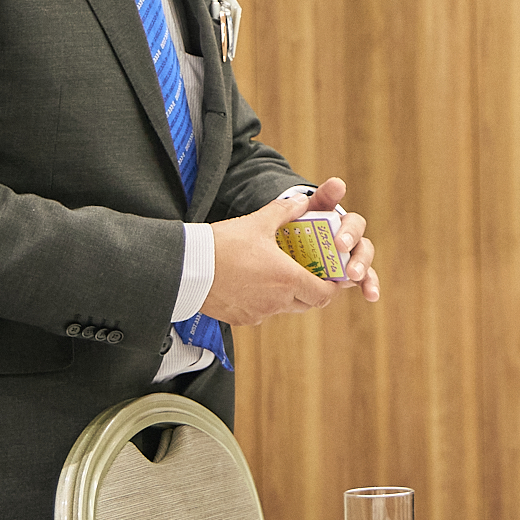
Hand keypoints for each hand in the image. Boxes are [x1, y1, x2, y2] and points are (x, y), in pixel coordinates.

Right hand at [205, 178, 379, 324]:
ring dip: (287, 295)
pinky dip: (264, 301)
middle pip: (307, 303)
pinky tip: (252, 283)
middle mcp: (277, 301)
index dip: (332, 287)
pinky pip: (261, 313)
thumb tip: (303, 200)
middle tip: (308, 272)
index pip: (325, 293)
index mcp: (288, 279)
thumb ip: (284, 211)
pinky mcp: (241, 319)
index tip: (331, 276)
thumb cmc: (224, 243)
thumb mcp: (257, 222)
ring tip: (278, 274)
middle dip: (312, 289)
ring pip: (284, 308)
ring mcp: (259, 313)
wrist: (187, 268)